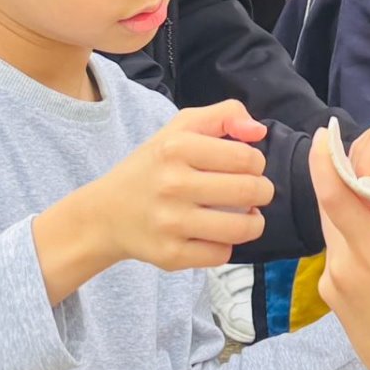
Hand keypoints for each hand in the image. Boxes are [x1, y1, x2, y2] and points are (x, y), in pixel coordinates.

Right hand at [35, 101, 272, 303]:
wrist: (106, 213)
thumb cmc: (153, 167)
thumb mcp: (181, 128)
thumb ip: (224, 115)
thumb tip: (259, 132)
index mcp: (177, 147)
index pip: (246, 157)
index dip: (257, 163)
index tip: (247, 167)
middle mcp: (172, 184)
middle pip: (250, 191)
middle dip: (263, 192)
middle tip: (254, 192)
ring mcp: (170, 222)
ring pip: (242, 227)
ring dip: (253, 222)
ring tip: (246, 215)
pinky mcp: (170, 254)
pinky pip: (222, 254)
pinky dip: (226, 245)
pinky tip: (216, 234)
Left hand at [313, 130, 369, 369]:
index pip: (334, 196)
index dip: (323, 160)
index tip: (324, 134)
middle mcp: (342, 268)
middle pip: (332, 210)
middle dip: (346, 184)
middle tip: (369, 168)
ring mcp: (334, 287)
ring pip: (335, 234)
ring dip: (352, 215)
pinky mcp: (333, 302)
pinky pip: (338, 258)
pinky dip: (354, 241)